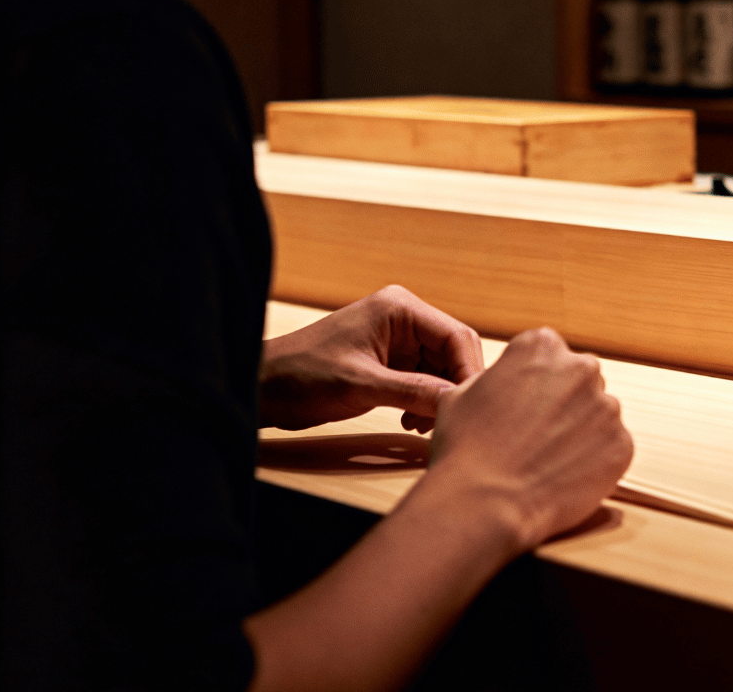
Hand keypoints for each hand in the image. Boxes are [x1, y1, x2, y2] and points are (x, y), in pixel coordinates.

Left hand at [258, 286, 484, 432]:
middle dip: (454, 386)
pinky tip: (411, 419)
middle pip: (454, 352)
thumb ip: (412, 391)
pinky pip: (424, 379)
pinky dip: (425, 400)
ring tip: (422, 424)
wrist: (263, 388)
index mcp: (400, 308)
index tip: (468, 404)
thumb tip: (457, 401)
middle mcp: (404, 318)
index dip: (467, 371)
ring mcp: (399, 340)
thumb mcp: (361, 385)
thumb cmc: (302, 375)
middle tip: (447, 419)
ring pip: (442, 368)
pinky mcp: (391, 361)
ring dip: (439, 397)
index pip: (456, 336)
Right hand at [427, 328, 632, 550]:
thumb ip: (496, 377)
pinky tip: (562, 477)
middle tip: (536, 436)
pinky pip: (610, 449)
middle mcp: (582, 368)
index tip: (521, 407)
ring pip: (597, 415)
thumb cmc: (466, 448)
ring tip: (547, 461)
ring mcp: (607, 407)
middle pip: (579, 380)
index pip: (548, 356)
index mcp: (541, 346)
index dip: (532, 384)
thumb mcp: (462, 392)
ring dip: (580, 432)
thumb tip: (506, 382)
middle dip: (562, 403)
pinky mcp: (622, 444)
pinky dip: (593, 462)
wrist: (485, 503)